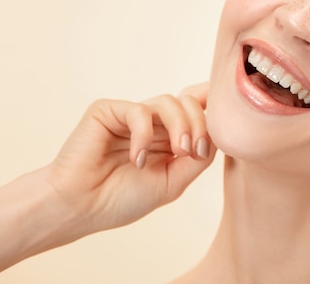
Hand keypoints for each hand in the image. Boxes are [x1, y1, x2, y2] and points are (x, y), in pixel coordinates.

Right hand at [44, 83, 216, 234]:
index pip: (198, 109)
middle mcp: (153, 122)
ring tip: (178, 152)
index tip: (229, 121)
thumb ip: (198, 158)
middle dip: (201, 124)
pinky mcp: (108, 110)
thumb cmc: (122, 199)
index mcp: (169, 136)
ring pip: (170, 102)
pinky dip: (144, 135)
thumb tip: (220, 135)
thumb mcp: (173, 182)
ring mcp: (131, 115)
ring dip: (181, 126)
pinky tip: (136, 160)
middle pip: (190, 103)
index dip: (215, 106)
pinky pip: (140, 111)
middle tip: (194, 151)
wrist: (80, 208)